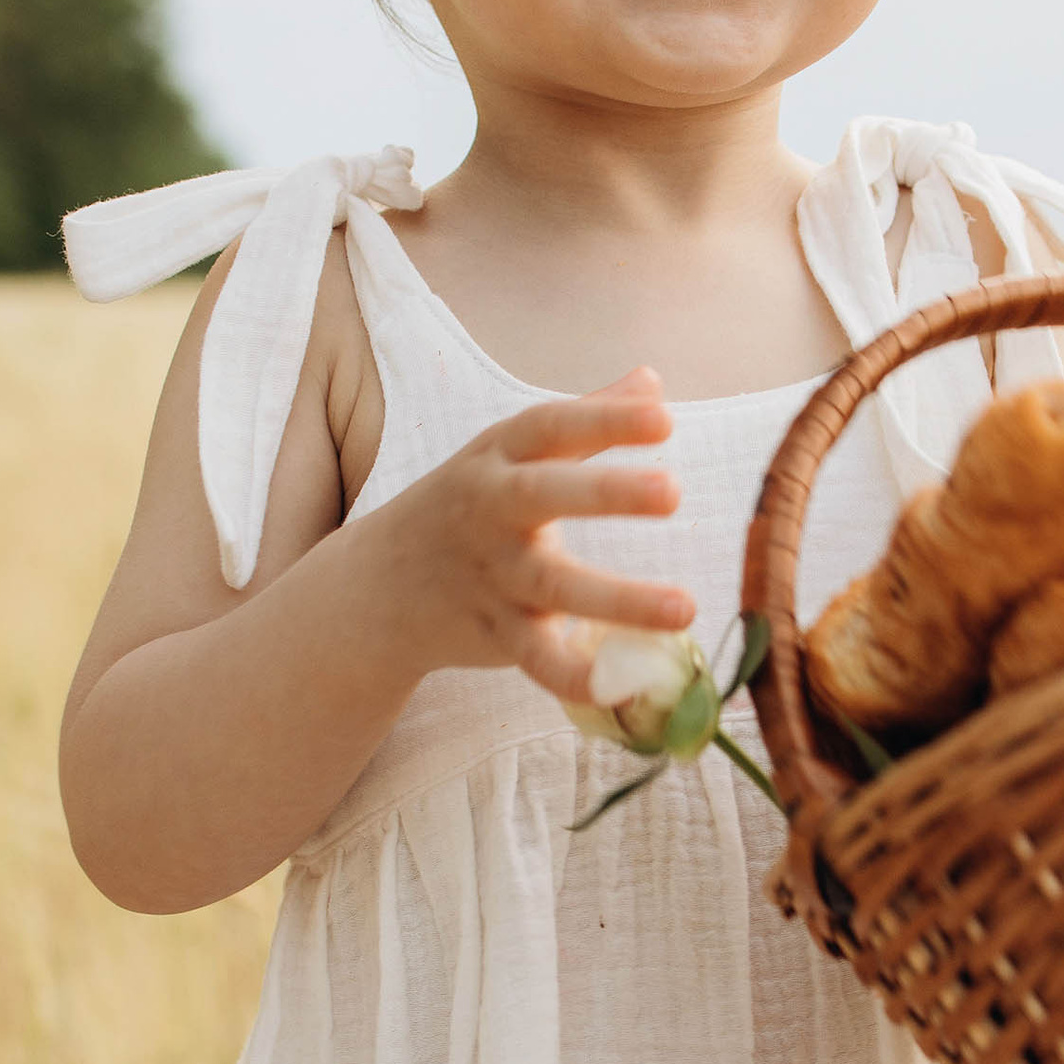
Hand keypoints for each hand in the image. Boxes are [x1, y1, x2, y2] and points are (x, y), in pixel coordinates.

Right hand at [362, 368, 692, 700]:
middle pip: (543, 496)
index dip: (605, 420)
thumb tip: (651, 380)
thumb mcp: (508, 454)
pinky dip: (578, 674)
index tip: (664, 420)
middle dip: (606, 493)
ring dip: (619, 599)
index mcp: (498, 459)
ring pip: (553, 586)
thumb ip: (583, 419)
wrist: (378, 587)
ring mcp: (491, 575)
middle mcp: (490, 512)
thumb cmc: (466, 507)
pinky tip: (631, 684)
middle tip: (674, 493)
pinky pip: (538, 658)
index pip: (550, 427)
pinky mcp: (495, 632)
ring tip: (685, 608)